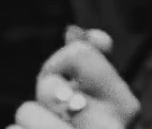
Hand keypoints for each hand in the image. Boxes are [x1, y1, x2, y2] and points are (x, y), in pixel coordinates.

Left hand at [10, 26, 140, 128]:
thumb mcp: (100, 101)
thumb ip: (92, 63)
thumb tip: (77, 31)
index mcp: (125, 108)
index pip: (81, 53)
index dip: (62, 61)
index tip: (66, 80)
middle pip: (49, 84)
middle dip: (45, 97)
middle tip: (59, 115)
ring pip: (26, 111)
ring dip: (29, 123)